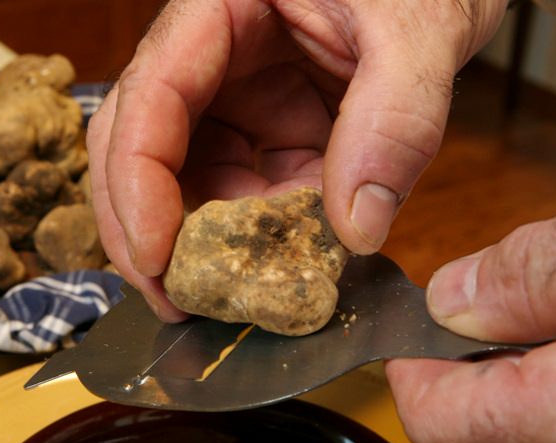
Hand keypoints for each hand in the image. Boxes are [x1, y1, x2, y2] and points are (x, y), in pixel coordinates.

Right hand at [87, 0, 505, 318]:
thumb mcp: (418, 30)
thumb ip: (395, 120)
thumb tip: (356, 230)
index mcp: (219, 8)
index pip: (151, 95)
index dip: (138, 183)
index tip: (158, 258)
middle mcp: (213, 55)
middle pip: (140, 145)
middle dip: (146, 227)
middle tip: (171, 300)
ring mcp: (241, 95)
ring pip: (192, 180)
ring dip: (207, 242)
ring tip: (233, 297)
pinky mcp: (275, 127)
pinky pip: (251, 190)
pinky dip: (262, 235)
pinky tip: (284, 265)